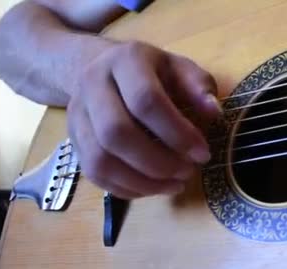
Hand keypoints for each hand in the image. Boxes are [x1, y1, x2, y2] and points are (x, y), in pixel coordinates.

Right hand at [67, 41, 221, 198]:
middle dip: (157, 162)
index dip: (177, 133)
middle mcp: (93, 85)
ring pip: (100, 160)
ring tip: (174, 185)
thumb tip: (213, 112)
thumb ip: (198, 87)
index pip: (146, 101)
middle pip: (116, 133)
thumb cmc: (152, 72)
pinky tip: (154, 188)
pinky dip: (126, 189)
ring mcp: (77, 114)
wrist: (102, 68)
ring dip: (142, 182)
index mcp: (125, 61)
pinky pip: (94, 174)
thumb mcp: (180, 68)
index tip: (202, 153)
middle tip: (188, 172)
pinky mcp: (73, 140)